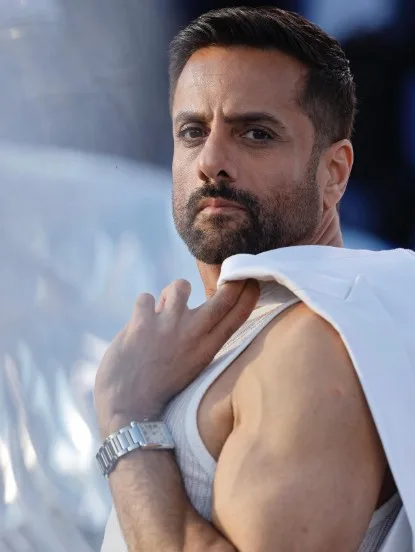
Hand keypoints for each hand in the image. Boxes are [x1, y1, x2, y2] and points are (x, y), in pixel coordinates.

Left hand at [94, 279, 258, 435]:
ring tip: (162, 312)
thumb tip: (186, 303)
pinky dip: (142, 310)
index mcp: (207, 349)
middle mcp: (193, 334)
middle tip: (229, 276)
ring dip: (171, 294)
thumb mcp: (189, 365)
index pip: (237, 316)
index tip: (250, 281)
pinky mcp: (143, 323)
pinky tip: (138, 326)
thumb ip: (192, 335)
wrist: (129, 410)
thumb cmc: (158, 387)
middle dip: (231, 282)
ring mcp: (169, 325)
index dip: (247, 294)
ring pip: (180, 285)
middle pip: (223, 297)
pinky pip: (145, 298)